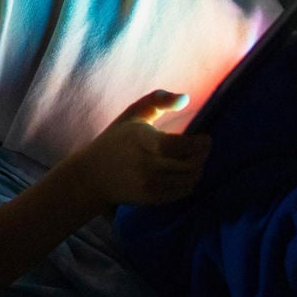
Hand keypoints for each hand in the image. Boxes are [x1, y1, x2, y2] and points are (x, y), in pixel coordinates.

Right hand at [71, 91, 210, 206]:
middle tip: (203, 148)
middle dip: (202, 156)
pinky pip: (182, 192)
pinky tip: (184, 172)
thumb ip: (158, 100)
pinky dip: (189, 182)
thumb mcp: (132, 114)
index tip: (206, 138)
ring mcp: (149, 183)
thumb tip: (185, 98)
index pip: (180, 145)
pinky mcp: (151, 198)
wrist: (91, 176)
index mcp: (141, 139)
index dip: (199, 144)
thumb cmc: (116, 139)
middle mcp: (146, 164)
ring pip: (189, 179)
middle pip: (190, 164)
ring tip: (194, 159)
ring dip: (197, 169)